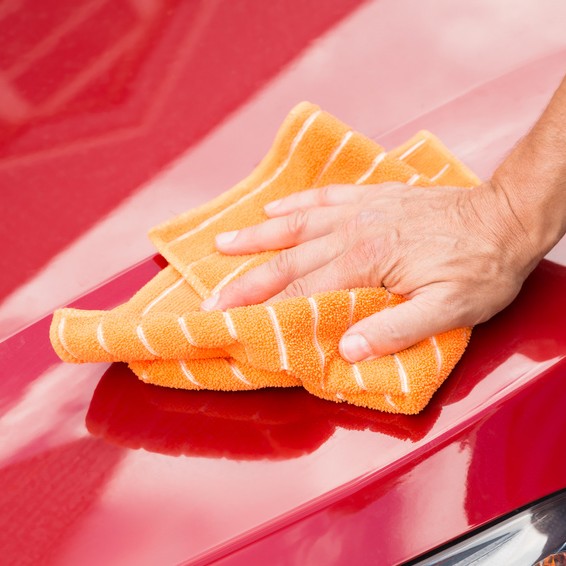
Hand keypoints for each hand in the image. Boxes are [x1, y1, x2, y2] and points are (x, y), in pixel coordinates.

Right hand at [202, 182, 538, 361]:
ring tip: (222, 244)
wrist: (506, 217)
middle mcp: (355, 232)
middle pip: (288, 260)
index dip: (263, 308)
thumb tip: (348, 348)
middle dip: (245, 280)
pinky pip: (323, 198)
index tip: (229, 318)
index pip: (303, 291)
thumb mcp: (450, 309)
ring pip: (296, 224)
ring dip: (257, 236)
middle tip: (211, 295)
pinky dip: (295, 204)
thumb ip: (398, 329)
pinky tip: (273, 207)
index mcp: (368, 261)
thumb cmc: (481, 265)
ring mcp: (361, 211)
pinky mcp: (371, 197)